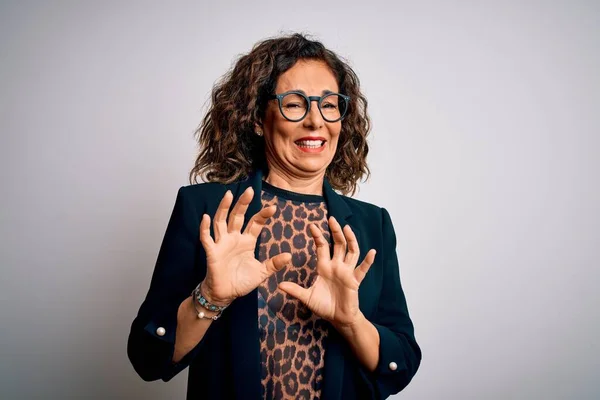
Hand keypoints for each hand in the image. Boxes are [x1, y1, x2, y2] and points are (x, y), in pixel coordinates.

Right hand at [199, 187, 291, 305]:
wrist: (225, 295)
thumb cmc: (241, 282)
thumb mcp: (261, 273)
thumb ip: (273, 264)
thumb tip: (289, 255)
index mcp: (247, 241)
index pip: (255, 223)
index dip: (263, 215)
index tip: (273, 208)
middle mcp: (234, 238)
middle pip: (238, 216)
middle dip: (243, 203)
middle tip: (250, 190)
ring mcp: (222, 243)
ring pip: (222, 221)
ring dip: (224, 208)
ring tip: (228, 195)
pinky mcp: (212, 252)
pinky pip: (206, 238)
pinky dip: (205, 228)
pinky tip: (206, 217)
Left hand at [278, 216, 375, 327]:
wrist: (338, 318)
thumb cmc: (324, 306)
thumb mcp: (307, 297)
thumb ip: (295, 290)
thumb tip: (278, 285)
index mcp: (324, 267)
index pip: (322, 247)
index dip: (318, 236)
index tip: (311, 225)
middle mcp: (336, 266)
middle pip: (338, 244)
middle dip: (335, 231)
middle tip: (331, 218)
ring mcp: (347, 272)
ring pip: (351, 251)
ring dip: (351, 239)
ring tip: (347, 228)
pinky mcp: (355, 281)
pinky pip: (363, 269)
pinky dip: (368, 261)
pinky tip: (372, 252)